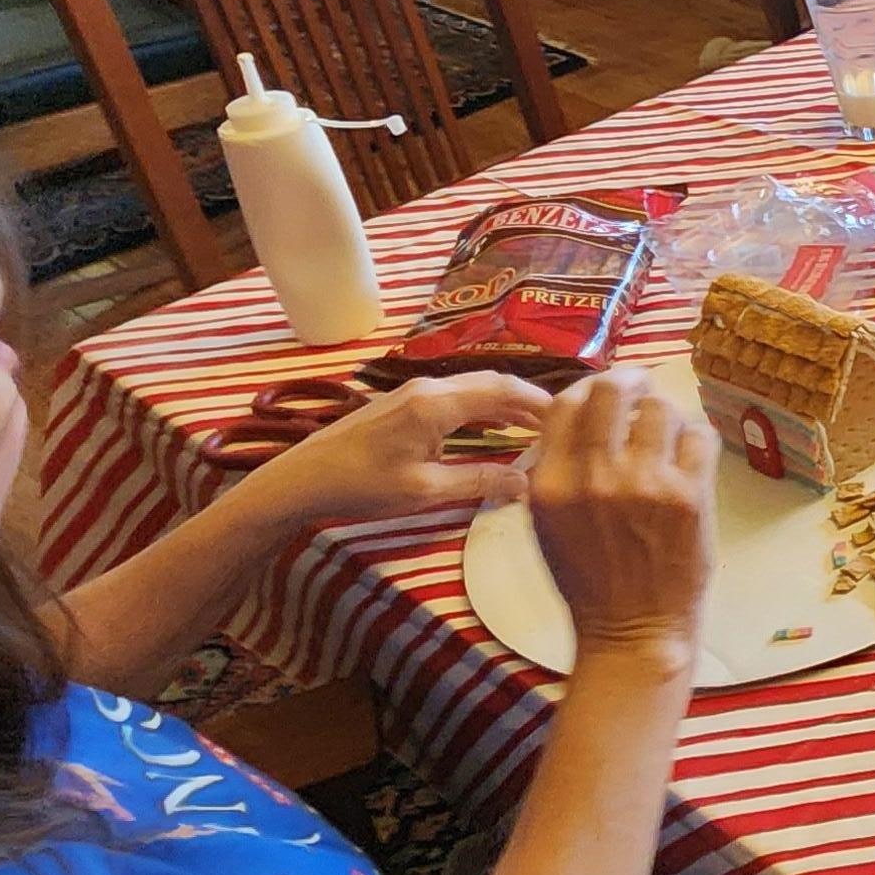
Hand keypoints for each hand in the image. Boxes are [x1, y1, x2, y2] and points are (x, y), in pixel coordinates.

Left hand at [241, 373, 551, 534]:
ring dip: (507, 404)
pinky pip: (457, 396)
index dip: (541, 404)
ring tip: (538, 428)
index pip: (504, 392)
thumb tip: (527, 483)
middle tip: (563, 423)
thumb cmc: (362, 487)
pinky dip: (484, 408)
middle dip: (530, 400)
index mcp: (437, 404)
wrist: (303, 479)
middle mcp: (429, 387)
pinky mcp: (403, 402)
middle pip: (493, 383)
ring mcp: (414, 391)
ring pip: (474, 388)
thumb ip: (479, 481)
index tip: (571, 419)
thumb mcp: (426, 491)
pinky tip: (495, 428)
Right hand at [528, 369, 717, 678]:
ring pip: (662, 407)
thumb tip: (580, 410)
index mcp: (552, 484)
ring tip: (667, 436)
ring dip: (667, 414)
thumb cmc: (590, 581)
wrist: (633, 632)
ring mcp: (645, 484)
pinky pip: (699, 437)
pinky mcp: (689, 497)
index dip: (589, 387)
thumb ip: (555, 467)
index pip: (565, 403)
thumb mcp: (548, 524)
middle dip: (631, 381)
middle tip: (643, 390)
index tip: (607, 392)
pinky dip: (696, 440)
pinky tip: (689, 459)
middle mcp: (595, 477)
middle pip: (612, 389)